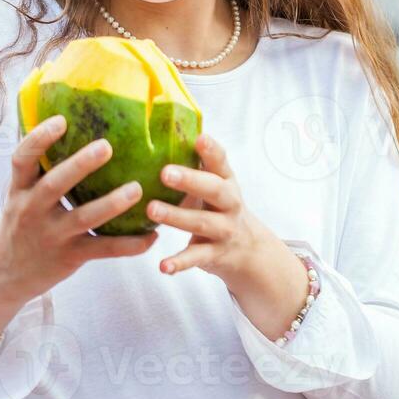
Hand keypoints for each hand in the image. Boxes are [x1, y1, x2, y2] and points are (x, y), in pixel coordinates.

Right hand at [0, 114, 156, 347]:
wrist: (5, 274)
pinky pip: (103, 250)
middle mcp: (33, 210)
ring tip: (137, 189)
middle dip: (79, 165)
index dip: (39, 139)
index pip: (22, 160)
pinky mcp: (70, 257)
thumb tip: (69, 121)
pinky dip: (129, 245)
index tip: (61, 120)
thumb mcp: (21, 195)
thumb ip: (40, 169)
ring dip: (111, 204)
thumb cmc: (23, 223)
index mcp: (20, 190)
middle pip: (54, 185)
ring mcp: (52, 235)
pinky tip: (153, 236)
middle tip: (106, 146)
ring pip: (83, 218)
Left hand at [149, 135, 310, 341]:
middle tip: (164, 172)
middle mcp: (230, 203)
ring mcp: (225, 230)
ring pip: (202, 222)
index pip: (221, 162)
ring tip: (151, 209)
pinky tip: (162, 266)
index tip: (199, 138)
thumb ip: (196, 165)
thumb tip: (159, 131)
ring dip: (177, 216)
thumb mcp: (214, 185)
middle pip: (214, 189)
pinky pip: (196, 258)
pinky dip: (180, 263)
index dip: (212, 150)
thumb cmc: (218, 208)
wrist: (247, 250)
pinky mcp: (215, 255)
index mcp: (227, 181)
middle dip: (191, 180)